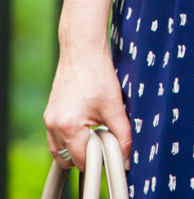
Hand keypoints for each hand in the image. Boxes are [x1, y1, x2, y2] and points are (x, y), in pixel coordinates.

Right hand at [43, 44, 130, 171]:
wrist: (83, 48)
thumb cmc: (98, 73)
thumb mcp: (114, 106)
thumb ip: (122, 134)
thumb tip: (128, 156)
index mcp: (68, 127)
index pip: (82, 161)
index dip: (99, 158)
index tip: (110, 146)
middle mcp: (53, 125)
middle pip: (67, 159)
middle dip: (86, 155)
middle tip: (102, 138)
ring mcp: (50, 118)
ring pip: (59, 149)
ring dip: (76, 147)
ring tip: (94, 129)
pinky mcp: (51, 111)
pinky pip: (56, 135)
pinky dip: (70, 136)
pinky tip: (86, 121)